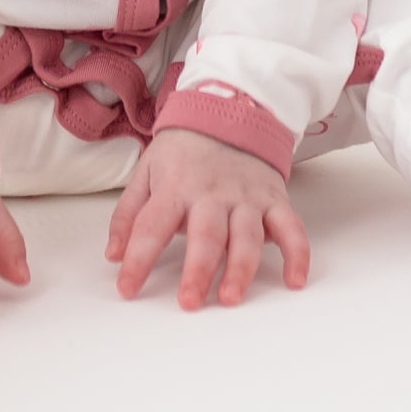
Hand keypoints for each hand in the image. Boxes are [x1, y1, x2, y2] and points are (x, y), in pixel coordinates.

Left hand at [105, 129, 309, 305]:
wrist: (230, 109)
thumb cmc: (184, 149)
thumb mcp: (147, 170)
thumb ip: (129, 213)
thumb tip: (113, 254)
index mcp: (176, 187)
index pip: (152, 225)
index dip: (138, 258)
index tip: (127, 289)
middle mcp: (212, 194)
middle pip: (206, 234)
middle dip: (198, 270)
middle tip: (189, 302)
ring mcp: (246, 197)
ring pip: (246, 237)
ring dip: (240, 269)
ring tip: (231, 298)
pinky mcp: (274, 200)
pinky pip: (291, 227)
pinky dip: (297, 254)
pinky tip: (295, 281)